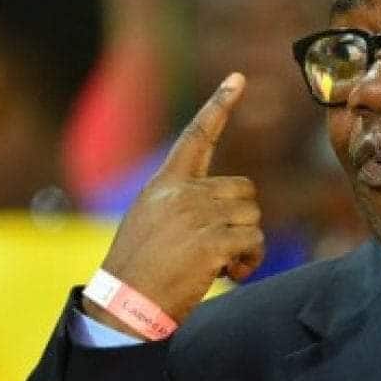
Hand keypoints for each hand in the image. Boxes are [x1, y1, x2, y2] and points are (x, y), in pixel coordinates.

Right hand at [85, 74, 263, 331]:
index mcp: (165, 183)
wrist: (126, 303)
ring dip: (246, 245)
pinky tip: (227, 274)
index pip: (196, 136)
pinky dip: (249, 263)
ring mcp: (197, 215)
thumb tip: (238, 204)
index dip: (219, 105)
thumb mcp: (153, 221)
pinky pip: (254, 243)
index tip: (238, 77)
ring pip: (254, 218)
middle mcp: (181, 192)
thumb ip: (185, 203)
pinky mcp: (212, 241)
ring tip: (216, 263)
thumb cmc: (142, 269)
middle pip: (246, 190)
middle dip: (242, 220)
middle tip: (217, 247)